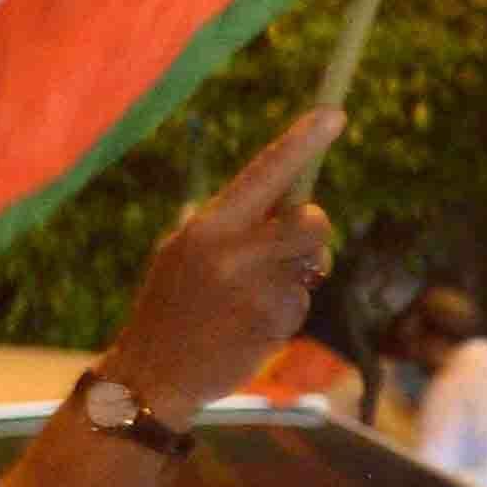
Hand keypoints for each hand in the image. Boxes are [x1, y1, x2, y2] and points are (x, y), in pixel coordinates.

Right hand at [101, 107, 340, 417]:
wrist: (152, 372)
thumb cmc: (170, 306)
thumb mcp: (182, 253)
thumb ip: (229, 227)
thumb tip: (287, 203)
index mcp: (207, 226)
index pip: (263, 174)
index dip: (301, 143)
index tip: (334, 114)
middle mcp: (232, 251)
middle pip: (310, 221)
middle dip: (313, 232)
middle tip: (298, 250)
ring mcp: (255, 287)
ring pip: (311, 264)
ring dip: (298, 276)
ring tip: (253, 297)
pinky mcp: (272, 321)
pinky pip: (301, 302)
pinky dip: (284, 312)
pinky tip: (248, 327)